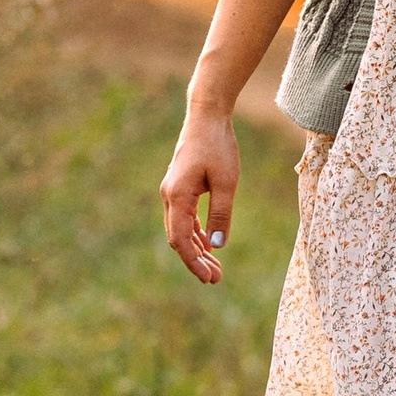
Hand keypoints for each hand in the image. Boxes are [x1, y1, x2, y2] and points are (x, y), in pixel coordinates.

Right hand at [160, 103, 240, 284]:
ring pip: (181, 230)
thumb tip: (217, 246)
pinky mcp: (181, 187)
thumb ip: (220, 214)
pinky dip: (196, 233)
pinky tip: (209, 244)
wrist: (207, 116)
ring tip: (215, 267)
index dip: (193, 262)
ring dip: (197, 249)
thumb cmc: (218, 145)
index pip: (180, 240)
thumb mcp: (226, 182)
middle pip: (179, 239)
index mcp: (177, 196)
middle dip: (196, 260)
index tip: (208, 278)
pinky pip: (185, 218)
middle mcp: (170, 196)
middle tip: (215, 279)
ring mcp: (173, 192)